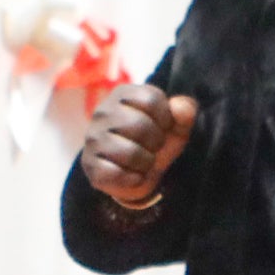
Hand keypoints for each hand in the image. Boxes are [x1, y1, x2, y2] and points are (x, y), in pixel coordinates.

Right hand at [80, 82, 198, 208]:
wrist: (137, 175)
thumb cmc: (154, 143)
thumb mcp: (175, 126)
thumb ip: (184, 112)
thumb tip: (181, 107)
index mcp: (123, 95)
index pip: (151, 99)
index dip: (166, 119)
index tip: (163, 128)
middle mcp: (103, 112)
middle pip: (140, 125)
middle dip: (156, 142)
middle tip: (153, 148)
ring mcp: (93, 138)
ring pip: (130, 152)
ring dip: (146, 163)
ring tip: (143, 162)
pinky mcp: (90, 165)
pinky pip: (117, 174)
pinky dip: (132, 179)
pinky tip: (132, 175)